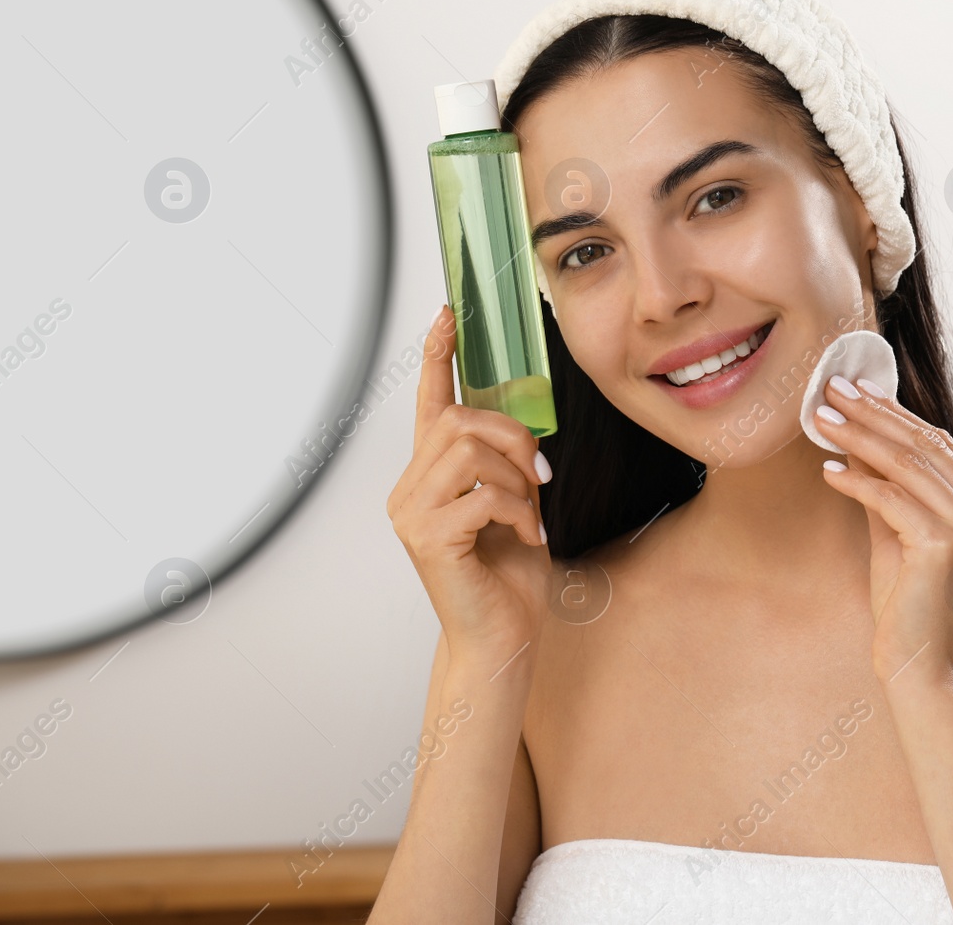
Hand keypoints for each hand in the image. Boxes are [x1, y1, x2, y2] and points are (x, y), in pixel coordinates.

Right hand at [386, 304, 552, 666]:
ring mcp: (412, 512)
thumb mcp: (517, 504)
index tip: (447, 314)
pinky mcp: (426, 538)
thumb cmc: (509, 575)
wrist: (503, 637)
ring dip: (516, 478)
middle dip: (513, 438)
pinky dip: (518, 511)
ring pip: (469, 451)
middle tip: (541, 476)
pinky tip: (526, 535)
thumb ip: (509, 465)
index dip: (438, 356)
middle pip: (460, 419)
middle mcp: (410, 488)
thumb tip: (525, 435)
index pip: (430, 402)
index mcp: (432, 475)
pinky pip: (482, 495)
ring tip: (529, 514)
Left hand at [816, 375, 952, 687]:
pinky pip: (892, 499)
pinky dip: (857, 481)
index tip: (857, 391)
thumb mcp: (899, 537)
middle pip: (926, 446)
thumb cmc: (913, 611)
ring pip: (908, 465)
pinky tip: (829, 470)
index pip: (940, 445)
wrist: (925, 675)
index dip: (895, 414)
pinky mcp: (946, 546)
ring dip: (860, 438)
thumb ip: (888, 490)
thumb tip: (857, 440)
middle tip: (831, 390)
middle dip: (874, 414)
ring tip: (822, 420)